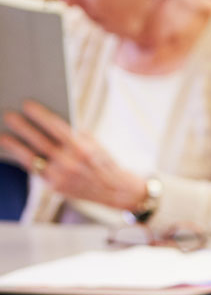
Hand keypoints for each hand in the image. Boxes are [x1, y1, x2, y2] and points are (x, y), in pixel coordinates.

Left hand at [1, 100, 145, 209]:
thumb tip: (48, 124)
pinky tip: (15, 151)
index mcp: (82, 148)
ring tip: (3, 136)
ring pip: (32, 158)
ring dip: (15, 146)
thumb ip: (73, 135)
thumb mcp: (94, 145)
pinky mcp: (55, 187)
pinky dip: (24, 160)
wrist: (116, 190)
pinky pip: (35, 170)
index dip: (40, 115)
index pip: (57, 127)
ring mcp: (61, 176)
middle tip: (8, 115)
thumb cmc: (103, 162)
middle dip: (22, 128)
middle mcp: (70, 163)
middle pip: (40, 142)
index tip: (27, 104)